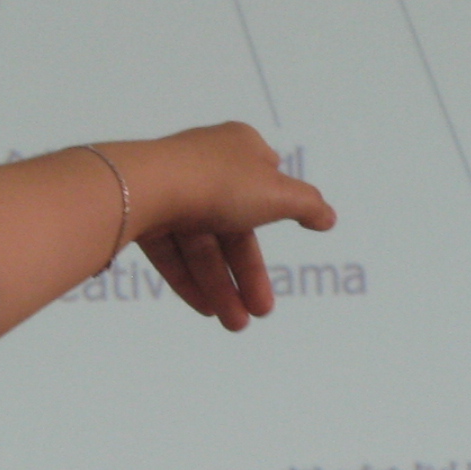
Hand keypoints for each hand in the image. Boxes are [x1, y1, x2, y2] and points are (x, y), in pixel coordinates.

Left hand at [126, 123, 335, 330]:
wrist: (146, 187)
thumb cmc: (221, 183)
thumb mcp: (278, 194)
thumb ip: (307, 205)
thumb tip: (328, 217)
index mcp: (238, 146)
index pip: (263, 179)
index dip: (275, 210)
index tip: (288, 235)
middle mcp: (203, 164)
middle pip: (233, 225)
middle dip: (247, 272)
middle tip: (262, 311)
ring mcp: (170, 190)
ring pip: (202, 244)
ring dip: (221, 285)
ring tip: (235, 323)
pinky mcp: (142, 214)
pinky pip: (173, 251)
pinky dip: (190, 279)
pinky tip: (206, 309)